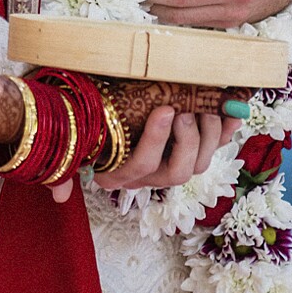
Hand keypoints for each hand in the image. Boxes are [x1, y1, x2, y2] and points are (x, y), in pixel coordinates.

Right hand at [48, 79, 243, 201]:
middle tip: (186, 108)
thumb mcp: (73, 130)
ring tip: (204, 105)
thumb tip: (59, 192)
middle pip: (175, 173)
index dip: (156, 141)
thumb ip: (63, 159)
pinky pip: (214, 149)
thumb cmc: (87, 112)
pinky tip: (231, 112)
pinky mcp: (189, 151)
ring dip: (206, 136)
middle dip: (186, 141)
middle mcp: (146, 176)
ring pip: (197, 166)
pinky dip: (225, 132)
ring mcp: (170, 164)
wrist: (102, 100)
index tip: (166, 109)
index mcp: (117, 173)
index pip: (139, 168)